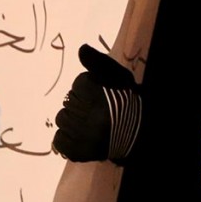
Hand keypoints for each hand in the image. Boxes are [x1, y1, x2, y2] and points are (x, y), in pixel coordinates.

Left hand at [52, 44, 141, 163]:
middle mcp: (88, 116)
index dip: (90, 87)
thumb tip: (81, 49)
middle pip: (69, 101)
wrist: (141, 133)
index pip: (79, 84)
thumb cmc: (130, 103)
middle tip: (97, 109)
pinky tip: (82, 135)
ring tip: (90, 121)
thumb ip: (99, 63)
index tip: (102, 94)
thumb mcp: (120, 78)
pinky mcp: (78, 151)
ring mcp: (82, 136)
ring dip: (74, 119)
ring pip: (62, 119)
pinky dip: (68, 138)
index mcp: (98, 94)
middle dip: (82, 103)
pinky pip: (59, 140)